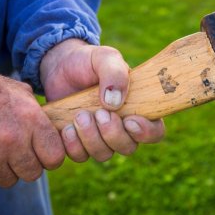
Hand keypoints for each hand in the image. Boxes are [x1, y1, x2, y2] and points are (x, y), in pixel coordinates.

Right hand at [0, 52, 64, 191]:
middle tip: (16, 153)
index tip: (42, 153)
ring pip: (10, 181)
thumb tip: (55, 129)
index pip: (55, 157)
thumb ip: (39, 114)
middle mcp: (13, 141)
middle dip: (27, 165)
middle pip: (34, 174)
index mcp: (31, 120)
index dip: (50, 157)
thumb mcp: (20, 92)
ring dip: (5, 170)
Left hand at [40, 39, 164, 161]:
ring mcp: (99, 137)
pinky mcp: (78, 142)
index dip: (146, 133)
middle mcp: (121, 127)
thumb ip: (114, 72)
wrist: (59, 66)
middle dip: (113, 134)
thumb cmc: (89, 62)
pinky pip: (80, 156)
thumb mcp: (104, 58)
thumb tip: (114, 102)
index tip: (130, 120)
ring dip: (91, 138)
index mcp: (137, 108)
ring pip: (103, 154)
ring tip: (79, 115)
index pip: (154, 131)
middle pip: (128, 148)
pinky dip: (73, 145)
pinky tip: (67, 127)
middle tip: (98, 113)